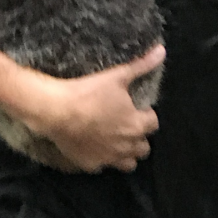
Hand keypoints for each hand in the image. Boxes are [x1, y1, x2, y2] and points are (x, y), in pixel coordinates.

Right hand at [22, 45, 164, 172]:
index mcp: (136, 125)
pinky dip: (102, 158)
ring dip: (126, 153)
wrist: (55, 111)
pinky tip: (94, 146)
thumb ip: (141, 65)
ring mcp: (109, 159)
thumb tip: (162, 51)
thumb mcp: (116, 76)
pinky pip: (104, 166)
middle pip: (143, 147)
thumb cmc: (88, 92)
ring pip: (128, 163)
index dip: (146, 115)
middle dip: (138, 136)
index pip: (153, 124)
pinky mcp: (91, 165)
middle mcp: (126, 146)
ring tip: (116, 140)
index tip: (136, 108)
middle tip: (126, 124)